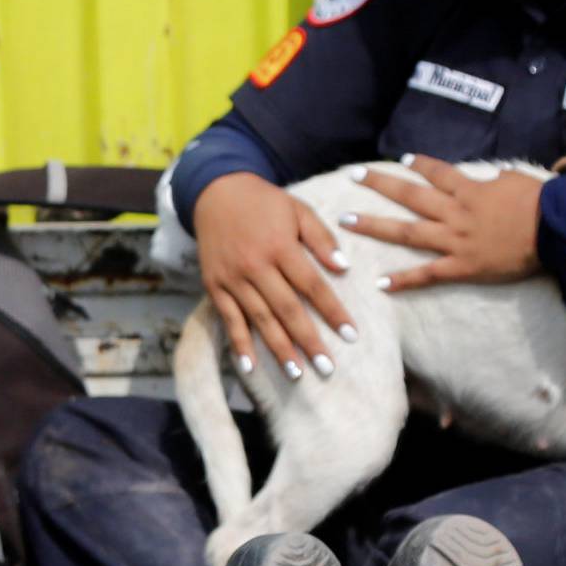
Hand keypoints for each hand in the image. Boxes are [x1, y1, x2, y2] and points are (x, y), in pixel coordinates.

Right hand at [192, 171, 355, 380]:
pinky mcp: (214, 285)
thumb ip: (322, 239)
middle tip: (327, 367)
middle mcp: (255, 265)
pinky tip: (250, 366)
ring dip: (278, 348)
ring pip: (259, 319)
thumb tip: (344, 268)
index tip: (351, 335)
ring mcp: (232, 278)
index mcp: (280, 246)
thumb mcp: (298, 210)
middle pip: (287, 309)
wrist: (216, 191)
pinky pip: (228, 319)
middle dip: (308, 340)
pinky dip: (238, 343)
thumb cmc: (265, 202)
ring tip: (296, 374)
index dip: (332, 311)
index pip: (312, 285)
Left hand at [337, 158, 544, 291]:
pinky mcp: (462, 267)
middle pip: (410, 195)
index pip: (436, 172)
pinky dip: (403, 280)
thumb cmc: (540, 202)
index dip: (417, 164)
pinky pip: (427, 274)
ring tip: (345, 221)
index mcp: (468, 189)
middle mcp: (454, 212)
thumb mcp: (515, 179)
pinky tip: (380, 283)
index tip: (400, 159)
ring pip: (406, 231)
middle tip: (353, 177)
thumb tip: (488, 179)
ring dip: (373, 225)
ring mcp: (455, 240)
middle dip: (379, 184)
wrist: (555, 230)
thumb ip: (494, 180)